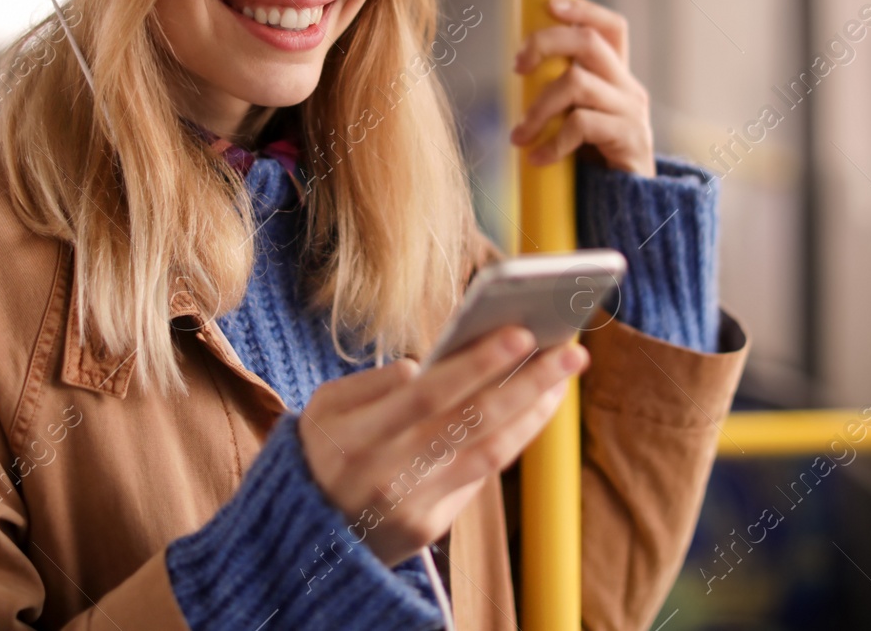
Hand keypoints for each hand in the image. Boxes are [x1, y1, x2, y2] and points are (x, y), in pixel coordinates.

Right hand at [297, 326, 588, 568]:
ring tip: (563, 375)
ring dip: (534, 411)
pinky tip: (536, 408)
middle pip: (471, 423)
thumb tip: (420, 364)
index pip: (427, 394)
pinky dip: (514, 438)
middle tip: (570, 350)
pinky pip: (481, 476)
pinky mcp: (430, 526)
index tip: (521, 332)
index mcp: (355, 435)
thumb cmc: (318, 451)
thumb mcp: (322, 409)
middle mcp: (388, 474)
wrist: (299, 539)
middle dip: (527, 383)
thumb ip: (371, 385)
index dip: (477, 364)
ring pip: (488, 453)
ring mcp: (412, 505)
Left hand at [510, 0, 654, 176]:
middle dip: (544, 45)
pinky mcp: (629, 139)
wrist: (631, 209)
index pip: (611, 27)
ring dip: (538, 108)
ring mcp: (631, 112)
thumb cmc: (594, 164)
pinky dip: (553, 142)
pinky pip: (582, 124)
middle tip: (516, 68)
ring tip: (519, 135)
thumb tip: (520, 72)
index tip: (548, 5)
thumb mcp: (577, 120)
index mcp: (617, 78)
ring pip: (576, 82)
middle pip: (588, 42)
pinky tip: (538, 159)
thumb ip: (562, 96)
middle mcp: (629, 88)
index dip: (582, 9)